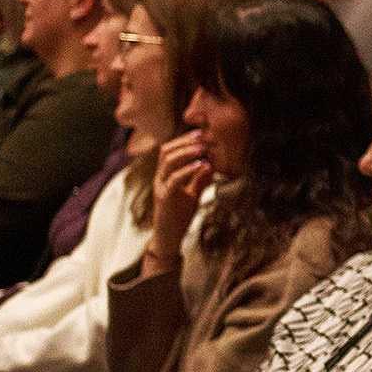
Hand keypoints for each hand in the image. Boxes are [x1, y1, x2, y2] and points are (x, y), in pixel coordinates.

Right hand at [148, 129, 212, 259]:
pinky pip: (174, 179)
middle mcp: (160, 178)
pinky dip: (188, 170)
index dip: (183, 140)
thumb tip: (211, 167)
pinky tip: (201, 165)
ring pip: (169, 162)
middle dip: (185, 141)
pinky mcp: (165, 198)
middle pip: (166, 151)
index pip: (169, 150)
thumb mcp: (191, 195)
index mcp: (164, 175)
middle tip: (203, 137)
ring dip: (187, 153)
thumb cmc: (178, 217)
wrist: (168, 238)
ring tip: (203, 149)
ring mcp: (161, 187)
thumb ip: (199, 181)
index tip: (200, 133)